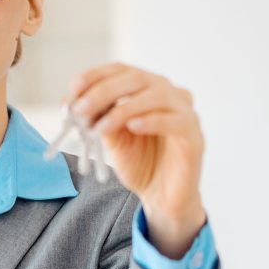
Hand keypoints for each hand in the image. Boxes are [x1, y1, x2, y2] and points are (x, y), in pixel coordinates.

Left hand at [67, 63, 206, 257]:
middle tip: (81, 108)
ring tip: (101, 125)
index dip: (96, 75)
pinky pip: (175, 120)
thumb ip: (100, 119)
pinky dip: (152, 121)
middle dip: (104, 91)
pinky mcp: (194, 135)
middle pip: (137, 78)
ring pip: (157, 95)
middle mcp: (169, 94)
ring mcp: (185, 113)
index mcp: (148, 89)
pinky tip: (133, 127)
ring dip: (124, 109)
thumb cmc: (140, 164)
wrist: (162, 198)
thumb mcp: (113, 139)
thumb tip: (75, 102)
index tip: (73, 88)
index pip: (122, 70)